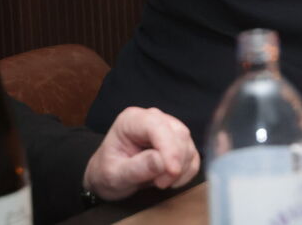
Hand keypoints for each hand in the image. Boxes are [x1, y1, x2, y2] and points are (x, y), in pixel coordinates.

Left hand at [82, 107, 199, 201]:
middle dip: (175, 161)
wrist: (108, 177)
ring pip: (188, 144)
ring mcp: (168, 129)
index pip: (158, 127)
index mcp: (133, 120)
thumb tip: (161, 161)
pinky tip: (172, 180)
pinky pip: (193, 155)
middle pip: (179, 134)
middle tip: (159, 184)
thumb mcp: (114, 174)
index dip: (169, 148)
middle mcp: (154, 118)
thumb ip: (136, 168)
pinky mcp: (179, 143)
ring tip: (159, 182)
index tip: (172, 171)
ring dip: (181, 168)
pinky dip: (188, 171)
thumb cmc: (107, 172)